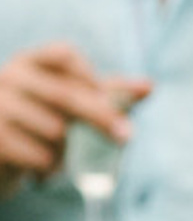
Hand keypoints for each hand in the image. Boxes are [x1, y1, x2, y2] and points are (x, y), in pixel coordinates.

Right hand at [0, 43, 146, 189]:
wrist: (2, 155)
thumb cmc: (44, 124)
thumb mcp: (73, 105)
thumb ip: (108, 94)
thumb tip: (149, 85)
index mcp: (30, 62)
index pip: (65, 54)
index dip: (90, 76)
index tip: (104, 98)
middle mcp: (8, 77)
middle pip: (66, 94)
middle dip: (102, 117)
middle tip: (126, 136)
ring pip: (55, 130)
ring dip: (69, 149)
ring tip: (58, 153)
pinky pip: (40, 155)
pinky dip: (51, 166)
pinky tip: (41, 167)